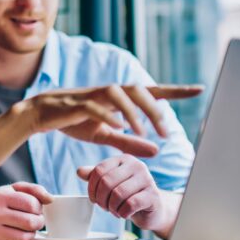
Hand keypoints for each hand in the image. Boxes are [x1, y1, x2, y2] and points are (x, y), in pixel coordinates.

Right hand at [0, 182, 51, 239]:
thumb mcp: (13, 190)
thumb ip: (34, 190)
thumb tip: (50, 199)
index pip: (31, 204)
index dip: (38, 208)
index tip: (35, 209)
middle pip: (29, 222)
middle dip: (38, 222)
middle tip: (36, 221)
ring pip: (24, 238)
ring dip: (31, 234)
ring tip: (27, 229)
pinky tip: (19, 237)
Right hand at [16, 85, 202, 156]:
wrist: (40, 115)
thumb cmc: (73, 121)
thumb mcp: (104, 135)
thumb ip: (129, 141)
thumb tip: (157, 151)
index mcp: (118, 98)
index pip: (151, 91)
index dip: (175, 90)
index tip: (199, 89)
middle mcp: (108, 92)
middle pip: (138, 89)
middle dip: (155, 109)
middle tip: (165, 132)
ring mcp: (91, 95)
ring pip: (118, 93)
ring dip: (134, 111)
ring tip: (142, 131)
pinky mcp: (75, 104)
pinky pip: (94, 105)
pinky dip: (108, 114)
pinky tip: (118, 126)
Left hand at [77, 155, 171, 233]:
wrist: (153, 209)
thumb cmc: (129, 195)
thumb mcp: (111, 183)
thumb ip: (96, 176)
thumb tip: (79, 171)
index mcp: (124, 159)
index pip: (99, 170)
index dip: (92, 188)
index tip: (93, 199)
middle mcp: (137, 166)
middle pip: (107, 182)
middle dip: (101, 199)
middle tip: (104, 207)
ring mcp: (147, 179)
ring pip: (118, 194)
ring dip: (112, 207)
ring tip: (114, 211)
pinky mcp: (153, 196)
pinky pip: (130, 204)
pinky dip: (122, 213)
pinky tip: (124, 214)